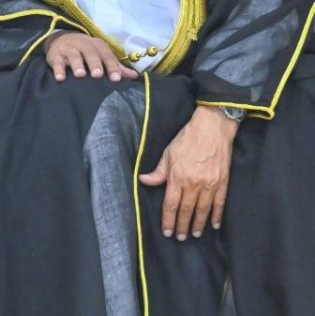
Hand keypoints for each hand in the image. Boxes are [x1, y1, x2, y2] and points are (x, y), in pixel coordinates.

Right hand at [44, 32, 137, 81]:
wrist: (61, 40)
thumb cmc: (86, 52)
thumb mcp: (100, 56)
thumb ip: (116, 66)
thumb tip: (135, 76)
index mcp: (97, 45)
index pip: (106, 55)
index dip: (112, 66)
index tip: (116, 79)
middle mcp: (83, 44)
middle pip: (90, 53)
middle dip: (94, 64)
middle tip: (97, 75)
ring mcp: (69, 49)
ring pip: (74, 56)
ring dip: (77, 65)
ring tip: (80, 75)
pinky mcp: (55, 55)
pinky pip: (56, 62)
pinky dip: (58, 69)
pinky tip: (60, 78)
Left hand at [139, 106, 238, 239]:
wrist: (212, 129)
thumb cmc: (187, 139)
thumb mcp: (168, 153)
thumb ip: (158, 171)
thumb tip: (144, 181)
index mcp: (177, 177)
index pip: (171, 204)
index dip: (168, 219)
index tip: (167, 231)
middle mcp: (193, 184)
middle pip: (186, 210)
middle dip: (182, 225)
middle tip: (180, 238)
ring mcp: (210, 184)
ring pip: (203, 210)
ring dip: (198, 224)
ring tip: (195, 234)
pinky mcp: (222, 182)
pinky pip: (220, 203)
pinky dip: (217, 216)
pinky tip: (214, 224)